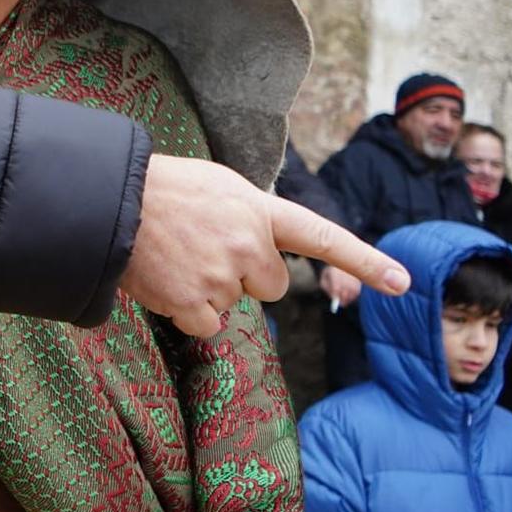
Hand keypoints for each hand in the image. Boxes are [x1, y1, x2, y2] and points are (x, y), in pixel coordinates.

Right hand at [123, 155, 409, 337]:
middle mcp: (248, 244)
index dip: (364, 260)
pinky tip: (166, 280)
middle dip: (243, 276)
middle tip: (203, 249)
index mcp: (258, 210)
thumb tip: (262, 258)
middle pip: (270, 286)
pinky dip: (186, 310)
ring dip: (207, 289)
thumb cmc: (161, 189)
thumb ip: (251, 216)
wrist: (109, 200)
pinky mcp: (193, 302)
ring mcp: (222, 275)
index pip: (322, 237)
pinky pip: (205, 324)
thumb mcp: (218, 186)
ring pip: (233, 304)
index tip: (402, 283)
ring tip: (175, 256)